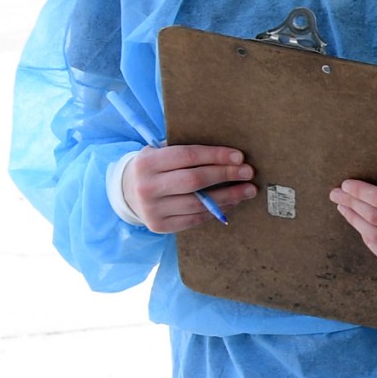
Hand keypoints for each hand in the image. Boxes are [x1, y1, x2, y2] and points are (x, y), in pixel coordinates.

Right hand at [123, 144, 254, 233]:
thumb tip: (227, 154)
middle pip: (195, 180)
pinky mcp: (161, 225)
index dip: (216, 155)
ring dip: (229, 196)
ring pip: (199, 203)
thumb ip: (185, 151)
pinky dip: (218, 210)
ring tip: (248, 190)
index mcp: (147, 163)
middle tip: (248, 172)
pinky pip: (196, 219)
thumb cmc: (155, 168)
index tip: (239, 157)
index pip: (188, 156)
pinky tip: (232, 203)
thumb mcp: (160, 152)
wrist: (128, 193)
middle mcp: (147, 187)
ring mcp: (153, 209)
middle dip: (226, 175)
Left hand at [331, 160, 376, 268]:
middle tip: (337, 195)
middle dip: (351, 204)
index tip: (345, 185)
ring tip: (345, 209)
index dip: (359, 192)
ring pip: (376, 237)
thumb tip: (369, 157)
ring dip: (355, 222)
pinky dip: (369, 241)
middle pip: (375, 218)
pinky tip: (361, 228)